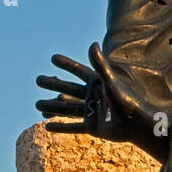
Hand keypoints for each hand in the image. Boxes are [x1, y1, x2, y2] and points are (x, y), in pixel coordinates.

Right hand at [35, 44, 167, 159]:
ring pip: (67, 108)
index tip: (53, 58)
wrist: (134, 124)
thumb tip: (92, 43)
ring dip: (52, 106)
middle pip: (68, 89)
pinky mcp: (92, 126)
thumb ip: (100, 64)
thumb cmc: (126, 100)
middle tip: (38, 79)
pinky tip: (47, 126)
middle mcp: (92, 97)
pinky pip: (73, 127)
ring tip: (37, 104)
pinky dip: (61, 127)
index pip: (78, 71)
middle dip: (53, 84)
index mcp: (97, 84)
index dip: (66, 64)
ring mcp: (91, 112)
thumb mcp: (110, 80)